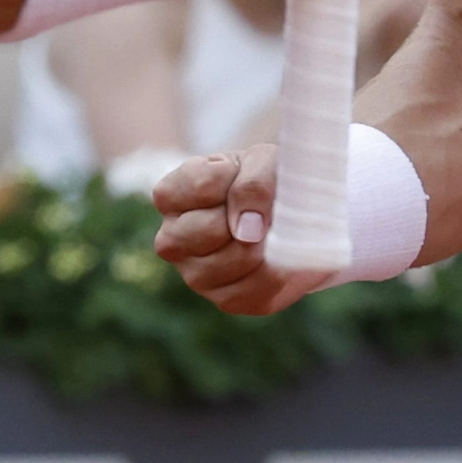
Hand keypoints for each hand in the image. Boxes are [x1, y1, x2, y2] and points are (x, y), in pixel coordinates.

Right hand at [152, 144, 334, 314]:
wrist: (290, 215)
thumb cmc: (265, 179)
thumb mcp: (262, 162)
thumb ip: (252, 183)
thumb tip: (247, 229)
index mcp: (171, 196)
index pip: (201, 186)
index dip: (234, 178)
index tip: (243, 174)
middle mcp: (172, 239)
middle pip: (208, 230)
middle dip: (247, 216)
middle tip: (262, 209)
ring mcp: (195, 274)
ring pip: (234, 261)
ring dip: (265, 243)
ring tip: (272, 230)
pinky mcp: (226, 300)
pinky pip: (257, 289)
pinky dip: (279, 268)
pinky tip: (278, 254)